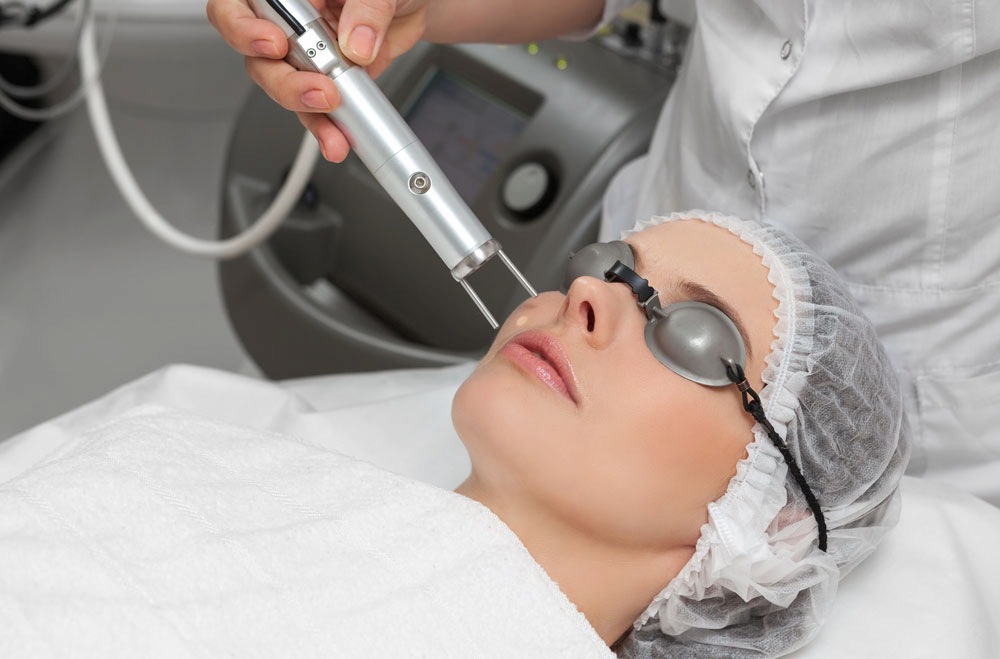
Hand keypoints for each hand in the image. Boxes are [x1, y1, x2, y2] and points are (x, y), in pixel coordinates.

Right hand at [206, 0, 428, 161]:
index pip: (240, 6)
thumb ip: (368, 8)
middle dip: (283, 81)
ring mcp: (305, 53)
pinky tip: (336, 139)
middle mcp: (290, 21)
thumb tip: (356, 41)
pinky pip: (315, 109)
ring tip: (332, 128)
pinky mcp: (325, 80)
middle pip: (258, 56)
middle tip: (317, 90)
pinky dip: (326, 128)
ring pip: (283, 86)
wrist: (414, 8)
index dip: (243, 26)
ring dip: (305, 112)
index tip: (275, 43)